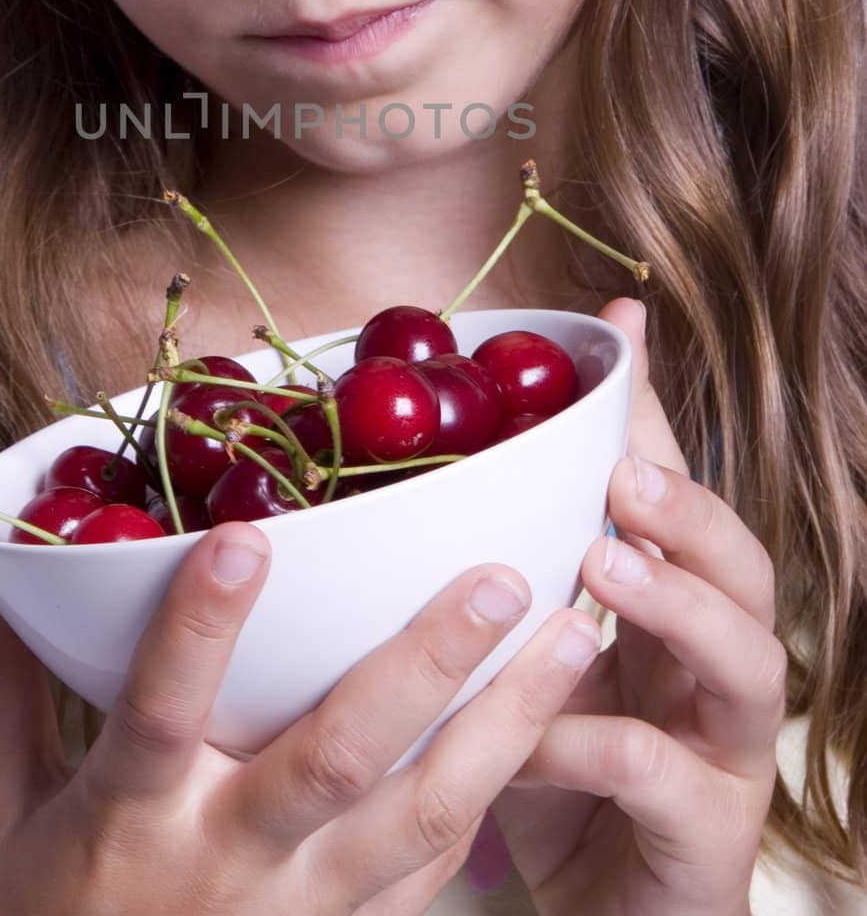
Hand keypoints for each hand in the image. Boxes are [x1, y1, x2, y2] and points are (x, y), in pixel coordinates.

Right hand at [0, 516, 602, 915]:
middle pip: (335, 763)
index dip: (199, 629)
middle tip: (502, 576)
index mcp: (129, 824)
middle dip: (424, 668)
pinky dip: (501, 792)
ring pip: (424, 819)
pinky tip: (556, 721)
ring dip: (507, 725)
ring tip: (578, 634)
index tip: (248, 535)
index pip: (159, 716)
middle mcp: (229, 870)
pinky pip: (439, 870)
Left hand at [486, 296, 783, 915]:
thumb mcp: (526, 661)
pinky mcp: (706, 835)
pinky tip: (534, 737)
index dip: (653, 415)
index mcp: (670, 615)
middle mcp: (713, 670)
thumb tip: (421, 473)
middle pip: (747, 567)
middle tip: (622, 474)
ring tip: (605, 566)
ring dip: (677, 606)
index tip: (620, 332)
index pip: (678, 495)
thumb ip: (502, 571)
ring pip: (747, 662)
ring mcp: (725, 752)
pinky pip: (666, 777)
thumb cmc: (553, 777)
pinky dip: (599, 747)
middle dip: (690, 511)